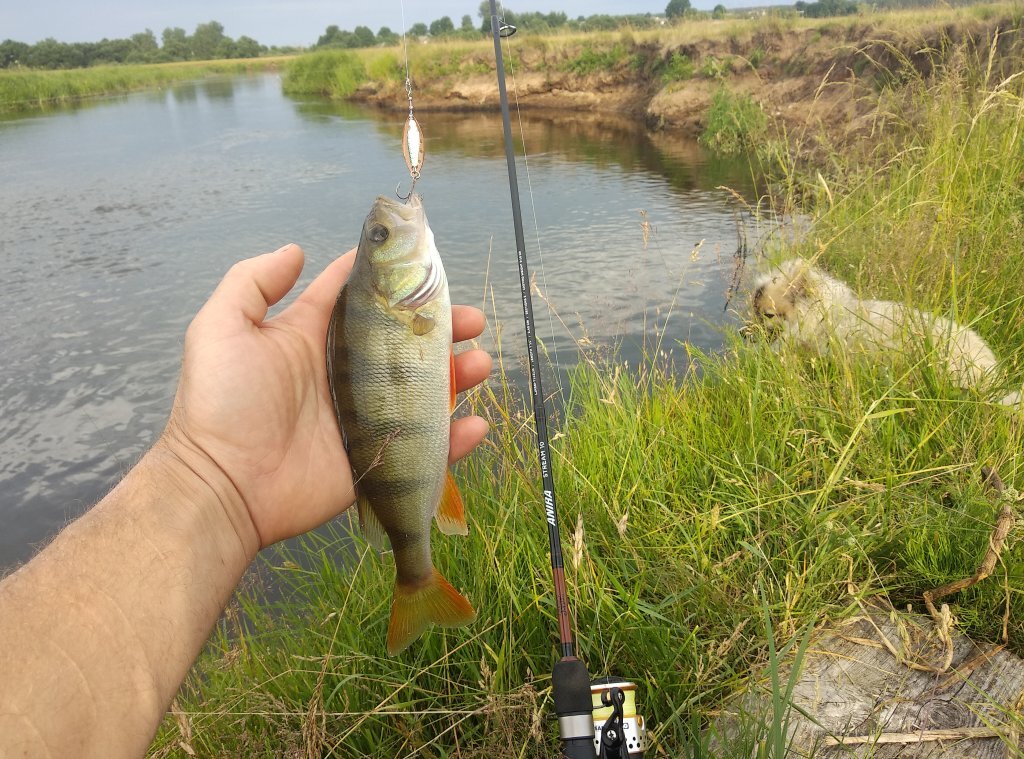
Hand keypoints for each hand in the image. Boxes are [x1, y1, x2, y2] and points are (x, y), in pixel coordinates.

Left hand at [160, 243, 490, 552]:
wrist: (223, 486)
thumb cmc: (221, 403)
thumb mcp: (221, 328)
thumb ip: (253, 282)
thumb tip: (296, 250)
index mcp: (314, 338)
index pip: (360, 299)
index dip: (392, 281)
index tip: (425, 264)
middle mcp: (345, 373)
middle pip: (404, 342)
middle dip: (442, 327)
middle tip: (471, 319)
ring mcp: (366, 418)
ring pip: (425, 390)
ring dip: (459, 375)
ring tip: (480, 364)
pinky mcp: (377, 459)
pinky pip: (426, 447)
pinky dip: (456, 438)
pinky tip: (476, 424)